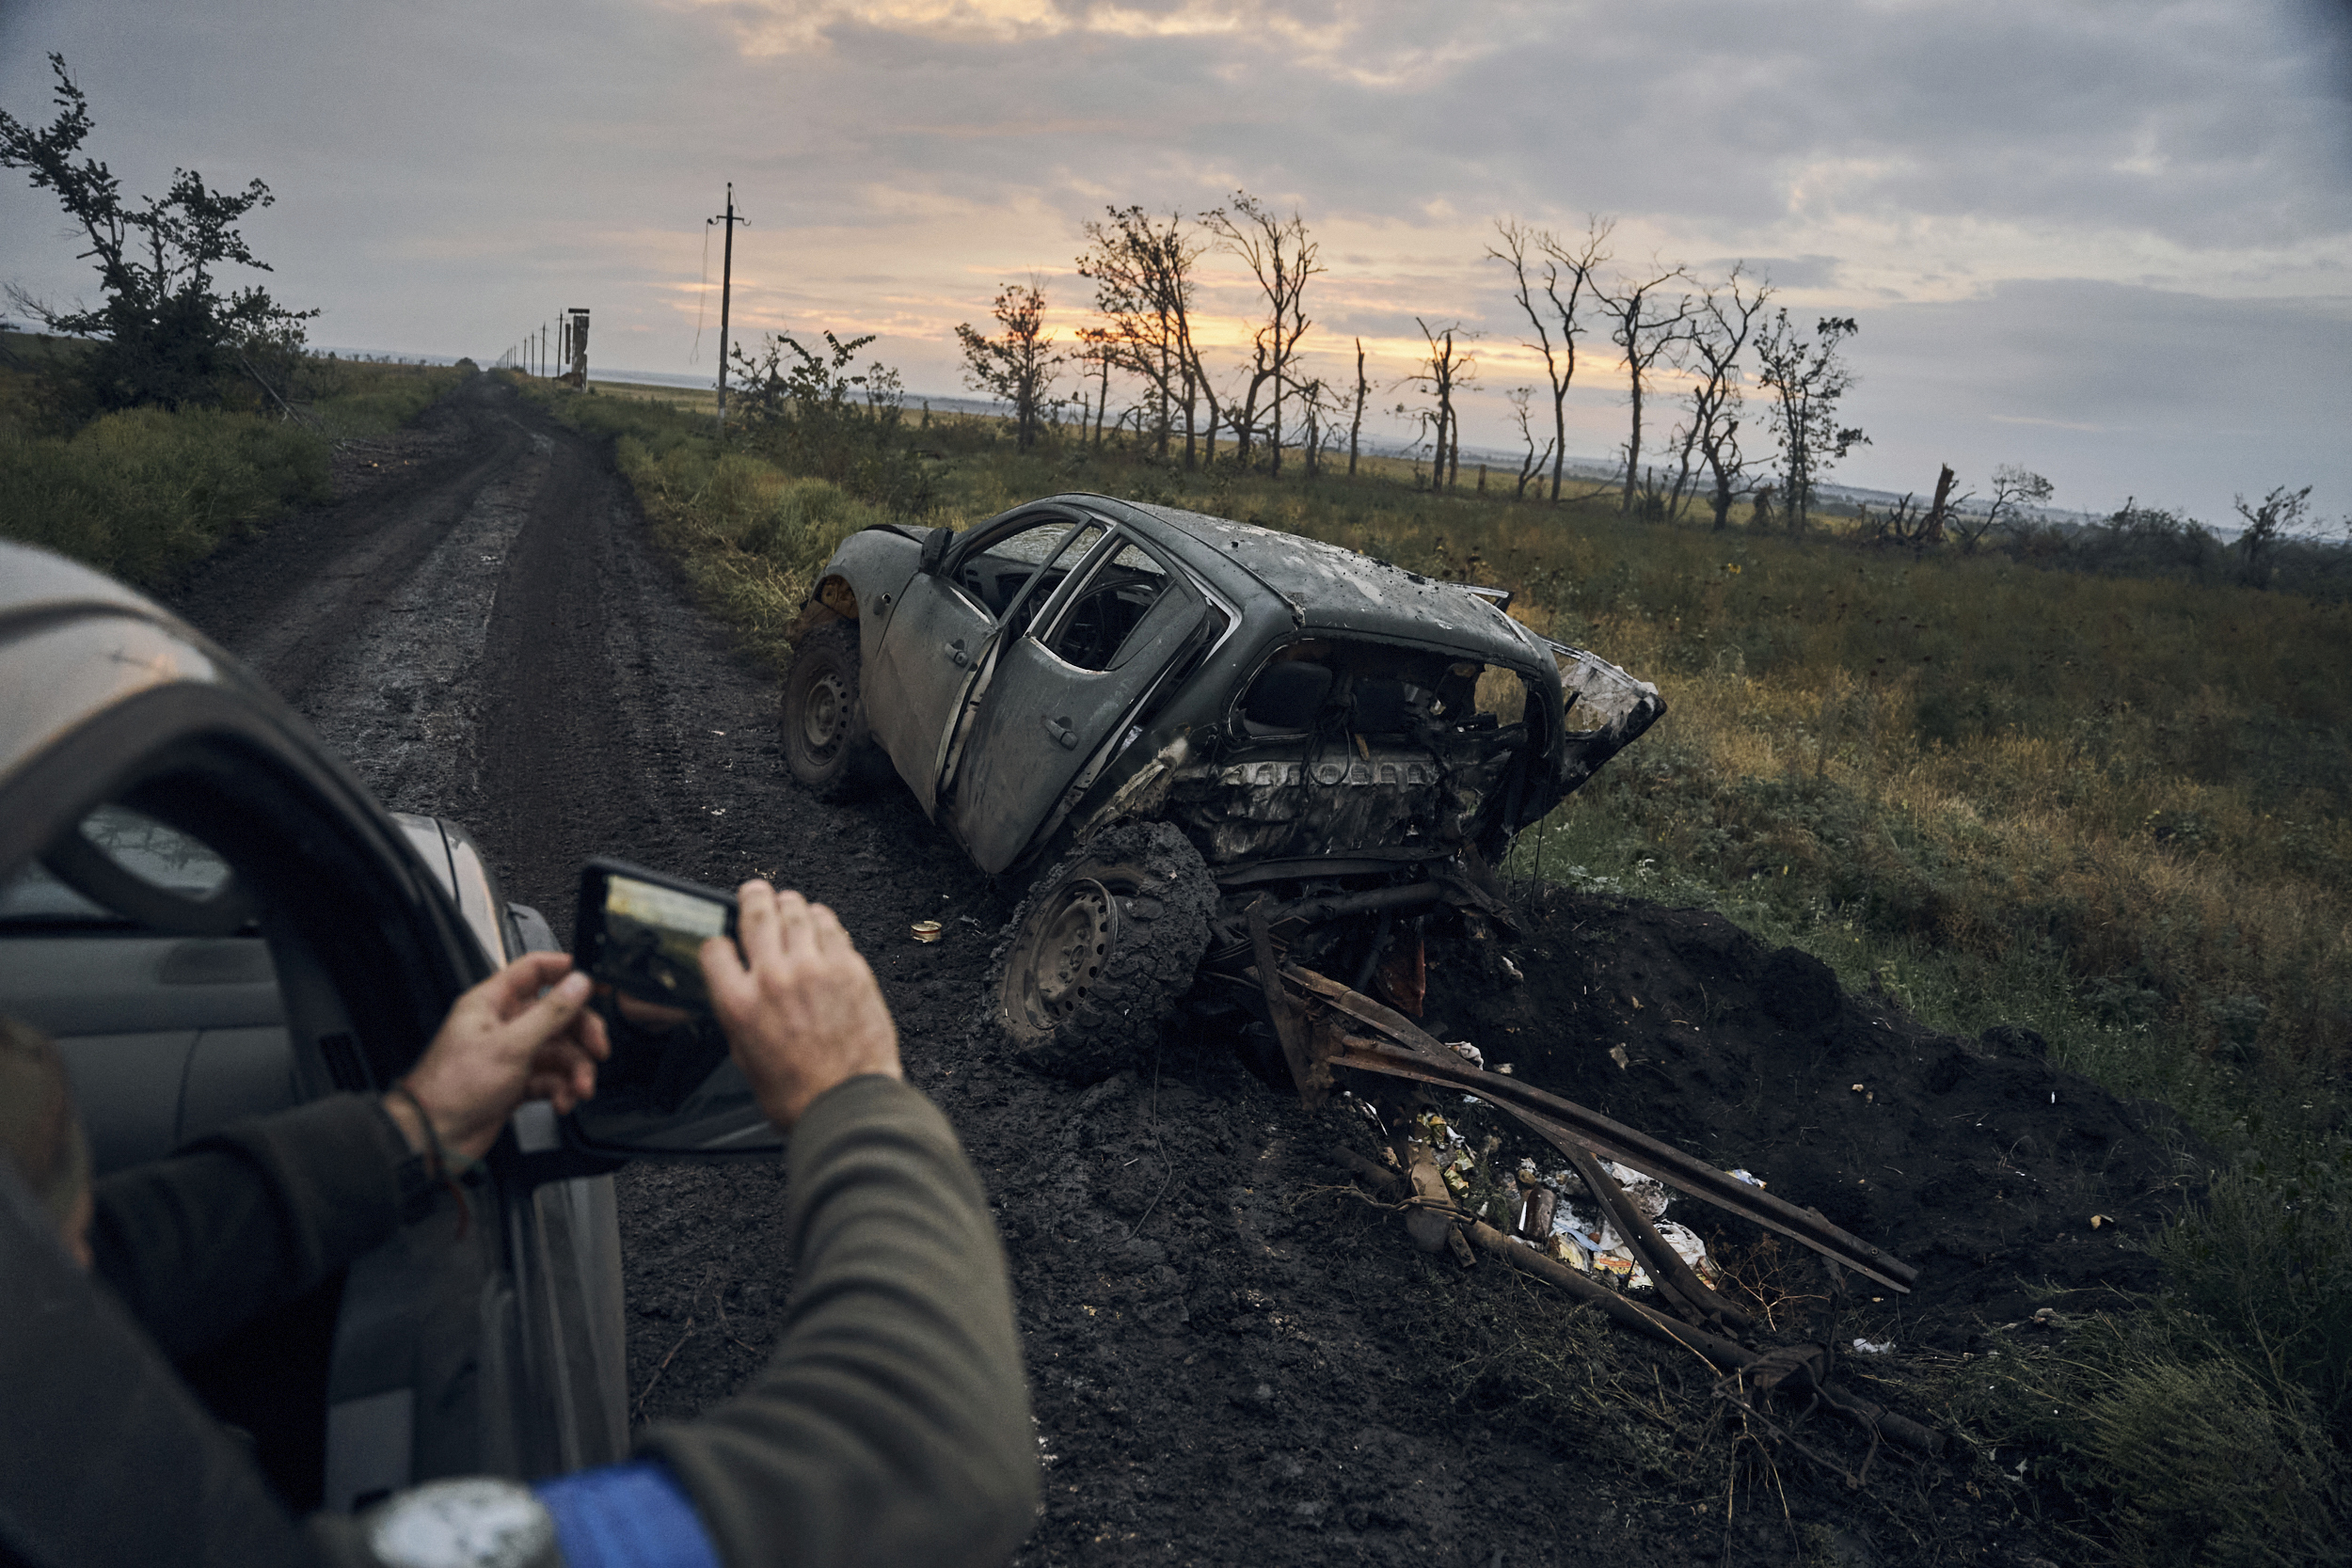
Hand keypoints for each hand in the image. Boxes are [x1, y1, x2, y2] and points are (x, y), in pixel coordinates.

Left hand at [393, 953, 610, 1163]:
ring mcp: (511, 1054)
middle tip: (598, 1049)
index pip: (536, 971)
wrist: (436, 1138)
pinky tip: (562, 1101)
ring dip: (575, 1070)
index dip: (568, 972)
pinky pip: (551, 1078)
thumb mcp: (511, 1044)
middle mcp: (503, 1025)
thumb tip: (578, 983)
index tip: (596, 983)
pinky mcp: (516, 1083)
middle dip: (582, 1034)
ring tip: (579, 1088)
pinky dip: (562, 1090)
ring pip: (559, 1051)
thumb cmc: (452, 1088)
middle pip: (558, 1015)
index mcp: (492, 1003)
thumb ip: (550, 1012)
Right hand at [701, 881, 899, 1129]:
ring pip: (796, 912)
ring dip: (789, 904)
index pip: (715, 948)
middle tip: (755, 892)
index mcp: (739, 1003)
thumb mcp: (745, 1058)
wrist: (847, 1103)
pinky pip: (832, 928)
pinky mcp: (850, 968)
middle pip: (756, 914)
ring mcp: (814, 969)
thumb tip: (739, 995)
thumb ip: (740, 1018)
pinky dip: (823, 920)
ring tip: (789, 903)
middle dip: (753, 897)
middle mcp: (773, 978)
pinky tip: (820, 923)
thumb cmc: (798, 1094)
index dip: (718, 942)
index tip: (725, 943)